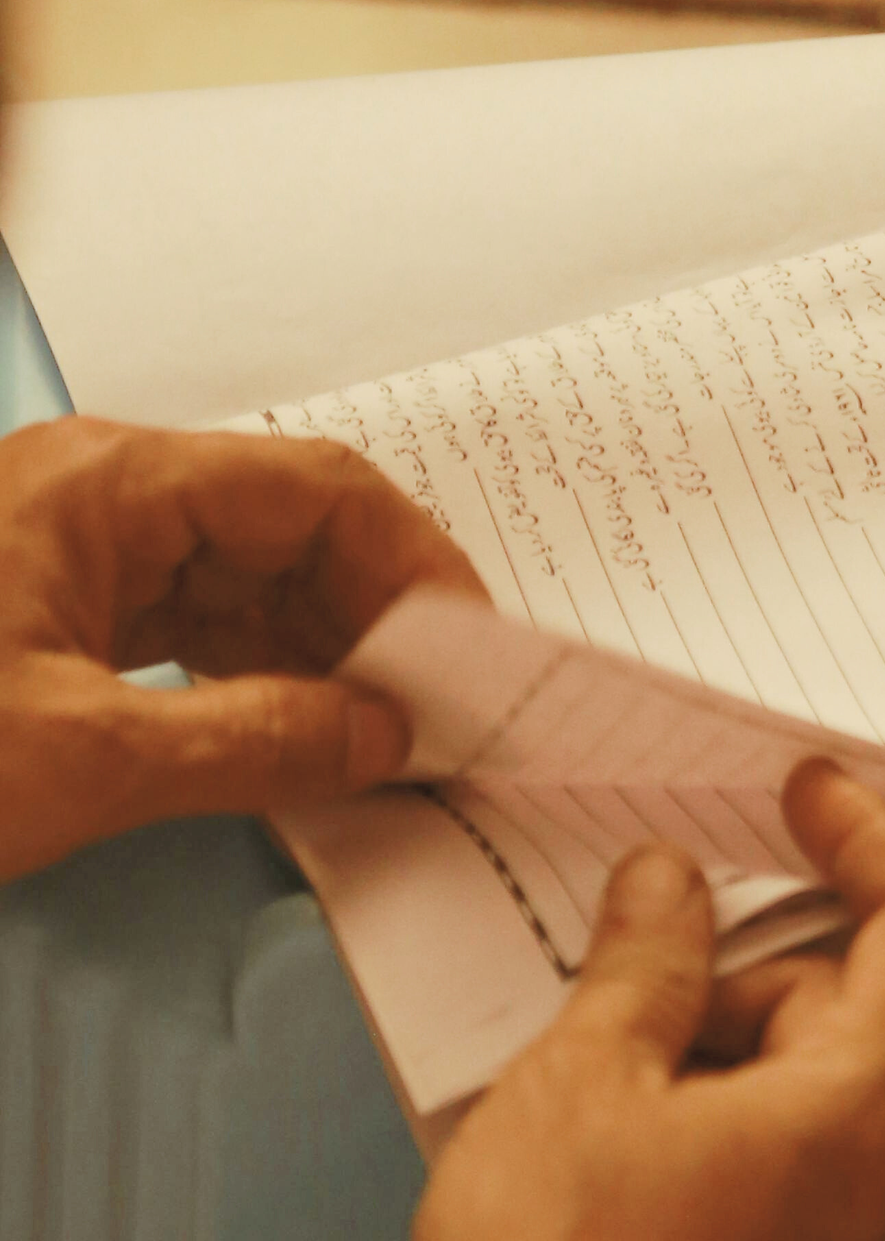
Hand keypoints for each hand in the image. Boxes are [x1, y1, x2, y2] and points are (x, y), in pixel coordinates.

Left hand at [0, 417, 485, 882]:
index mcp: (110, 482)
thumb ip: (251, 743)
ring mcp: (76, 550)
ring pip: (241, 580)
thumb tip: (383, 739)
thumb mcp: (83, 758)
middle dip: (373, 618)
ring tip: (388, 731)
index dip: (412, 567)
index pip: (313, 491)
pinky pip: (189, 622)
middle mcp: (102, 493)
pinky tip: (305, 729)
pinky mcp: (57, 611)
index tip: (472, 654)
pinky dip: (255, 673)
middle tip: (444, 709)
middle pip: (285, 530)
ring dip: (319, 652)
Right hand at [400, 762, 884, 1240]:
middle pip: (851, 1017)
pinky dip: (717, 1141)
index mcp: (863, 1113)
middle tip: (621, 991)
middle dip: (740, 980)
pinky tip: (613, 1171)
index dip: (870, 840)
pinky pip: (787, 1181)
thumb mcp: (580, 1080)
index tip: (813, 797)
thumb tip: (667, 893)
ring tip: (589, 1104)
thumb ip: (644, 963)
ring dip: (716, 1067)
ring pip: (810, 1102)